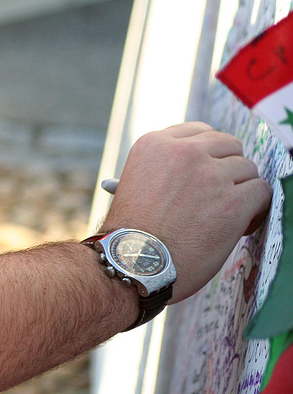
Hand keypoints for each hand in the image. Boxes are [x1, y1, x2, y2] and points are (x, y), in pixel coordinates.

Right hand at [102, 122, 271, 302]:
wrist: (133, 262)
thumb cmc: (132, 232)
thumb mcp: (136, 180)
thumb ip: (166, 166)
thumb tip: (200, 167)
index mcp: (156, 143)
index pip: (200, 131)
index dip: (208, 153)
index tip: (208, 170)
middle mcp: (184, 151)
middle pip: (228, 144)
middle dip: (227, 167)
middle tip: (222, 191)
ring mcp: (210, 175)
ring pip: (247, 167)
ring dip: (241, 188)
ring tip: (228, 212)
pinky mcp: (232, 202)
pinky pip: (261, 191)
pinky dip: (256, 207)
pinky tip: (242, 223)